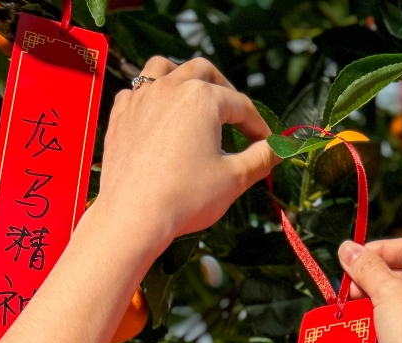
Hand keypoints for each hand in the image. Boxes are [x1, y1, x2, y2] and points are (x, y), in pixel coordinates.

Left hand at [96, 57, 277, 260]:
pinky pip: (138, 91)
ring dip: (183, 77)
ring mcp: (142, 97)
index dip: (257, 125)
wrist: (134, 215)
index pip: (240, 106)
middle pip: (204, 72)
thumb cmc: (187, 197)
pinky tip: (160, 115)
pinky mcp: (121, 113)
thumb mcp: (234, 179)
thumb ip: (261, 158)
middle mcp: (171, 86)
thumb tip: (280, 148)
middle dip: (224, 89)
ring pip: (165, 68)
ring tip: (193, 97)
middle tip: (234, 113)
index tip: (265, 143)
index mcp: (203, 97)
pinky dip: (153, 96)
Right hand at [337, 237, 401, 342]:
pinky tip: (368, 325)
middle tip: (349, 286)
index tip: (352, 258)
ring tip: (354, 305)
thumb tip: (347, 249)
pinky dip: (388, 320)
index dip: (378, 250)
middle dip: (374, 278)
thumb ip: (366, 267)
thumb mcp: (386, 292)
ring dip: (377, 300)